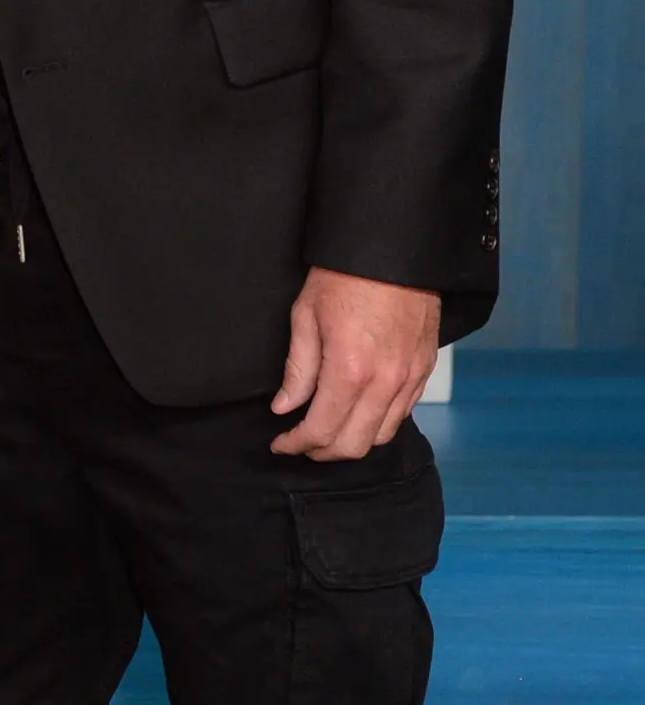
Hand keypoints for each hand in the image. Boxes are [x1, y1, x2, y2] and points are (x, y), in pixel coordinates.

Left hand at [270, 265, 442, 458]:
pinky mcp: (424, 371)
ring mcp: (410, 379)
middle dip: (322, 452)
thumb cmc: (344, 277)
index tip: (280, 444)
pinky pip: (402, 414)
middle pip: (354, 445)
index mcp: (350, 370)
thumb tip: (284, 407)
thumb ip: (297, 370)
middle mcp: (385, 383)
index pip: (321, 429)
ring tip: (325, 433)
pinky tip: (356, 414)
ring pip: (381, 435)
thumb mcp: (305, 317)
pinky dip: (377, 424)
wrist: (394, 253)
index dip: (296, 444)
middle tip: (299, 444)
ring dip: (351, 442)